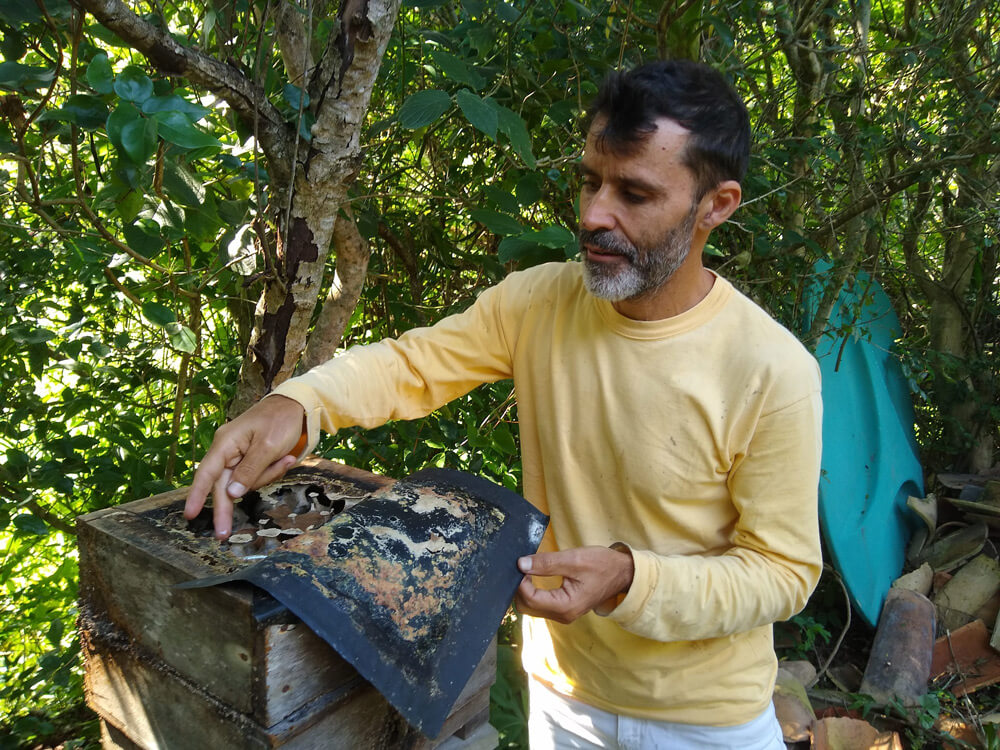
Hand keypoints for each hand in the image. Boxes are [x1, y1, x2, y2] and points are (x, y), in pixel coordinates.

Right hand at [184, 395, 306, 538]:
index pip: (206, 473)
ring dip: (266, 476)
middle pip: (223, 485)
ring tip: (285, 458)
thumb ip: (250, 470)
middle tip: (223, 534)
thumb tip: (232, 494)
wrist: (297, 406)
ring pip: (244, 482)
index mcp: (226, 443)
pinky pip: (256, 476)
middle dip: (227, 508)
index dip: (196, 495)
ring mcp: (239, 456)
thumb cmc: (281, 420)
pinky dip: (271, 471)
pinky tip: (286, 458)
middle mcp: (227, 451)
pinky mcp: (251, 460)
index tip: (190, 515)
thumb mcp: (268, 446)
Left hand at [515, 545, 634, 623]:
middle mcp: (563, 615)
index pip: (530, 599)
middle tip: (523, 567)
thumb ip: (546, 563)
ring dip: (525, 590)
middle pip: (526, 607)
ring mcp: (564, 614)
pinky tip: (534, 577)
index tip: (521, 564)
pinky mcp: (564, 610)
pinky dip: (532, 593)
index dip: (520, 582)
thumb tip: (521, 564)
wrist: (622, 573)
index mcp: (566, 606)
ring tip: (529, 570)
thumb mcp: (574, 559)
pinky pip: (540, 605)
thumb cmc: (602, 565)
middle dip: (519, 588)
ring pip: (531, 608)